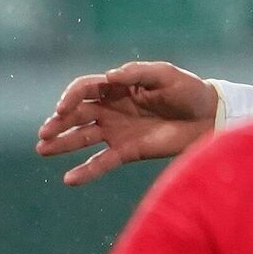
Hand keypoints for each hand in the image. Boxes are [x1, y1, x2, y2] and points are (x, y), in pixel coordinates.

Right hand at [35, 61, 217, 184]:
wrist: (209, 117)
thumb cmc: (188, 90)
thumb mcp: (165, 75)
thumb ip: (137, 73)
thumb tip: (110, 76)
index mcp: (118, 86)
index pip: (85, 89)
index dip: (71, 97)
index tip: (62, 108)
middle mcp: (112, 108)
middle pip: (77, 114)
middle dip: (58, 122)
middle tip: (44, 133)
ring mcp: (118, 130)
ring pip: (83, 137)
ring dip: (62, 144)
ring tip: (43, 150)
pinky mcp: (128, 151)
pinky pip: (102, 162)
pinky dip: (86, 172)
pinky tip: (68, 180)